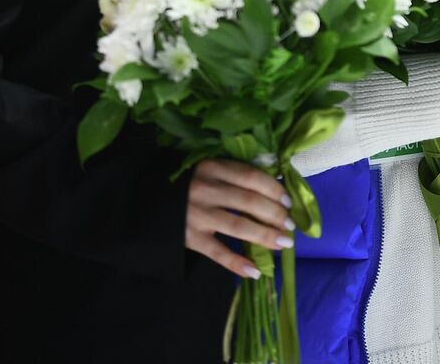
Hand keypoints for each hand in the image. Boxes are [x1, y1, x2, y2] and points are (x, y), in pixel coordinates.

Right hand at [185, 160, 296, 279]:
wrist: (148, 201)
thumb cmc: (188, 184)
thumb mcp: (209, 171)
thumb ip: (234, 176)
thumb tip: (275, 188)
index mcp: (213, 168)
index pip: (251, 177)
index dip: (274, 189)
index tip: (289, 202)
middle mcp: (206, 189)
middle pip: (248, 202)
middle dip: (275, 214)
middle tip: (291, 225)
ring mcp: (197, 215)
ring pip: (238, 226)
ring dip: (265, 236)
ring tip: (284, 243)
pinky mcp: (189, 238)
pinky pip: (218, 253)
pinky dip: (237, 263)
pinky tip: (255, 271)